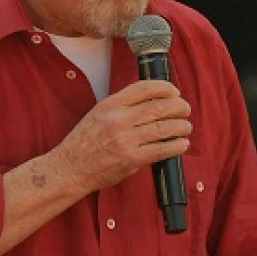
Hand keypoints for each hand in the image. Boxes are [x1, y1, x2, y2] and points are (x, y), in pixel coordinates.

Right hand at [53, 79, 192, 193]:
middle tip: (185, 109)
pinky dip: (176, 146)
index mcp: (111, 104)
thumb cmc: (84, 142)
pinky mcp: (131, 159)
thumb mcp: (99, 113)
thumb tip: (153, 100)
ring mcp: (125, 139)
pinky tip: (182, 144)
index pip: (144, 88)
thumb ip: (122, 106)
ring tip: (186, 127)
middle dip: (178, 106)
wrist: (70, 168)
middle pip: (159, 107)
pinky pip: (161, 149)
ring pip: (163, 128)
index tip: (174, 91)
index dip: (165, 87)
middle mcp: (118, 119)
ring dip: (181, 126)